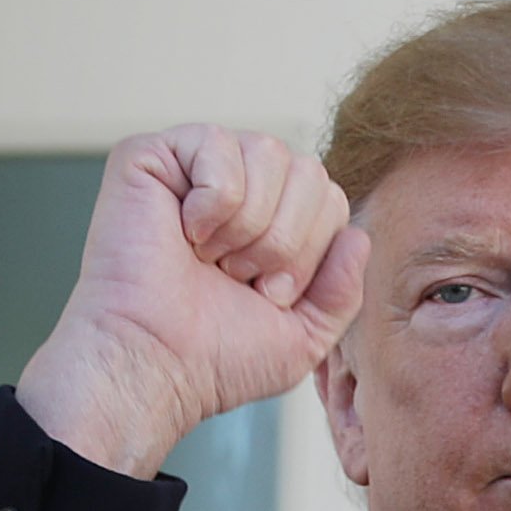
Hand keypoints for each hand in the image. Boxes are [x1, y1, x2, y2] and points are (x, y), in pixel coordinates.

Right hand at [18, 126, 371, 477]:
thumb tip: (358, 235)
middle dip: (284, 239)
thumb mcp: (304, 337)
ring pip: (269, 152)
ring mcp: (196, 167)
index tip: (269, 294)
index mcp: (274, 221)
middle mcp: (239, 186)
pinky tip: (185, 233)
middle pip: (309, 171)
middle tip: (238, 277)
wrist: (154, 366)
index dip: (311, 251)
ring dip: (249, 224)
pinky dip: (212, 203)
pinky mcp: (152, 154)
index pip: (331, 199)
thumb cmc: (216, 358)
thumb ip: (343, 291)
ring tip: (211, 258)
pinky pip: (218, 144)